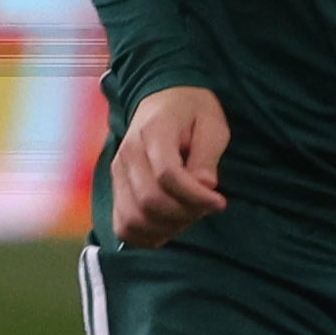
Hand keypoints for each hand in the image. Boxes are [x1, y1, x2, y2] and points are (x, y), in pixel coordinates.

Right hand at [106, 85, 230, 248]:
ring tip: (188, 216)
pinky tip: (168, 228)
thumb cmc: (192, 111)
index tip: (219, 201)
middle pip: (150, 201)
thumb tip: (204, 186)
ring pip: (134, 218)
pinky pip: (122, 225)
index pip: (168, 175)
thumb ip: (208, 154)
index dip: (196, 196)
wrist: (162, 98)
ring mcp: (118, 172)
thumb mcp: (212, 123)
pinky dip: (144, 236)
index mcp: (153, 131)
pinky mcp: (116, 187)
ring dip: (166, 228)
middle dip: (185, 214)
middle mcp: (128, 153)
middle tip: (206, 208)